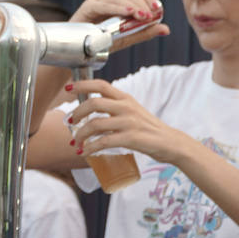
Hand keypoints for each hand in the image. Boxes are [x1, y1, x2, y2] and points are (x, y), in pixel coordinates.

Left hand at [66, 78, 190, 164]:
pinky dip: (90, 148)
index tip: (68, 88)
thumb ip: (115, 107)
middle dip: (76, 113)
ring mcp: (129, 122)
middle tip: (69, 122)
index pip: (101, 85)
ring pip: (95, 124)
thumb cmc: (148, 128)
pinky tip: (85, 152)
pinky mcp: (131, 138)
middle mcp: (126, 107)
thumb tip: (90, 108)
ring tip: (75, 143)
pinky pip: (104, 142)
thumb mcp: (132, 110)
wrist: (170, 142)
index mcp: (126, 98)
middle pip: (93, 103)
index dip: (82, 84)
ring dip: (80, 135)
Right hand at [69, 0, 169, 49]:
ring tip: (144, 16)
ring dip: (134, 6)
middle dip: (143, 4)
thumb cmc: (98, 44)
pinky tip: (129, 13)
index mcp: (118, 3)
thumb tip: (166, 28)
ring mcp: (99, 1)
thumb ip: (143, 33)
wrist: (75, 52)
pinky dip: (118, 8)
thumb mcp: (125, 39)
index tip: (159, 10)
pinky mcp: (89, 6)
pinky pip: (105, 4)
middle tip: (152, 16)